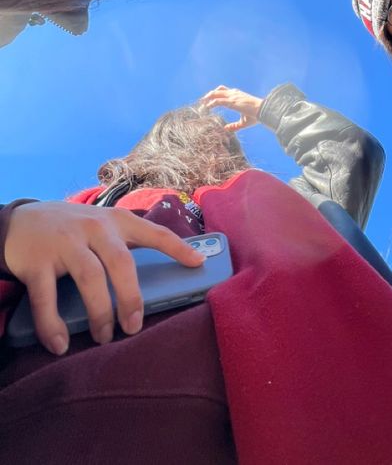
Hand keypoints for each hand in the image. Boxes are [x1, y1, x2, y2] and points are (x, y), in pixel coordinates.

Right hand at [4, 201, 203, 355]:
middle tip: (134, 327)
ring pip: (91, 279)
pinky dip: (54, 325)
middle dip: (131, 298)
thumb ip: (125, 244)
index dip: (178, 248)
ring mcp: (65, 243)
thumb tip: (158, 277)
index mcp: (116, 221)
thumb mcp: (101, 226)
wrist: (18, 221)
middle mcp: (94, 227)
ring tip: (104, 336)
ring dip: (100, 313)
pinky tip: (60, 344)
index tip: (198, 264)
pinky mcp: (37, 261)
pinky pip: (48, 298)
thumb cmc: (71, 229)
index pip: (154, 233)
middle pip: (122, 263)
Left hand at [199, 84, 263, 131]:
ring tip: (202, 103)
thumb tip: (225, 129)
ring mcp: (233, 97)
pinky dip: (211, 103)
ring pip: (216, 93)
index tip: (209, 100)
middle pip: (218, 90)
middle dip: (210, 94)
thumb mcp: (243, 122)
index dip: (216, 94)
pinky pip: (218, 101)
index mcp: (238, 95)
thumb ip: (234, 126)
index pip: (224, 91)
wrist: (263, 110)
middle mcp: (234, 93)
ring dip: (208, 97)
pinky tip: (207, 107)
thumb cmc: (256, 115)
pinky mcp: (232, 102)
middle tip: (203, 100)